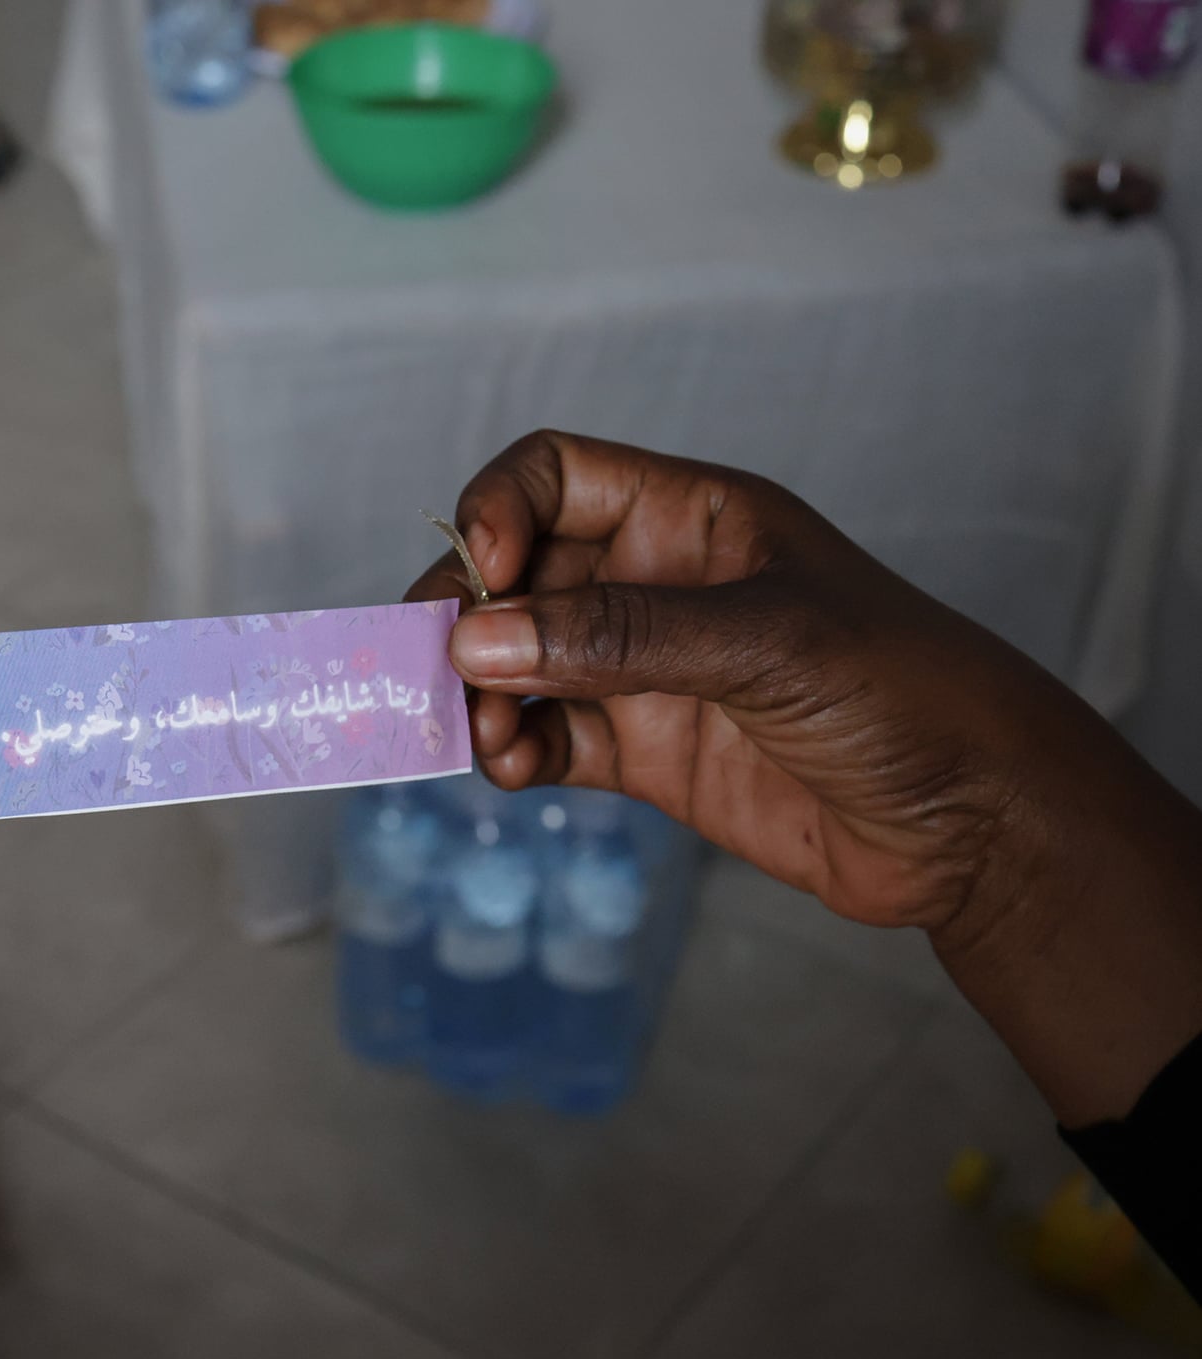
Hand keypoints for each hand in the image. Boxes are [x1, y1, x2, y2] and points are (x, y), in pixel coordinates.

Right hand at [410, 432, 1201, 1122]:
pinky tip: (516, 770)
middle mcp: (654, 586)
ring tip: (484, 737)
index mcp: (692, 518)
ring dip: (477, 694)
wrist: (978, 826)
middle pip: (514, 575)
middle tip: (437, 670)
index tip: (482, 578)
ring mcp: (643, 673)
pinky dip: (511, 751)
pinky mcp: (642, 754)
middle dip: (465, 617)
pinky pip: (544, 738)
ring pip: (516, 663)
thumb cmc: (908, 693)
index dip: (499, 511)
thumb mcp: (766, 643)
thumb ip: (619, 639)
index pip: (555, 476)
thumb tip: (479, 642)